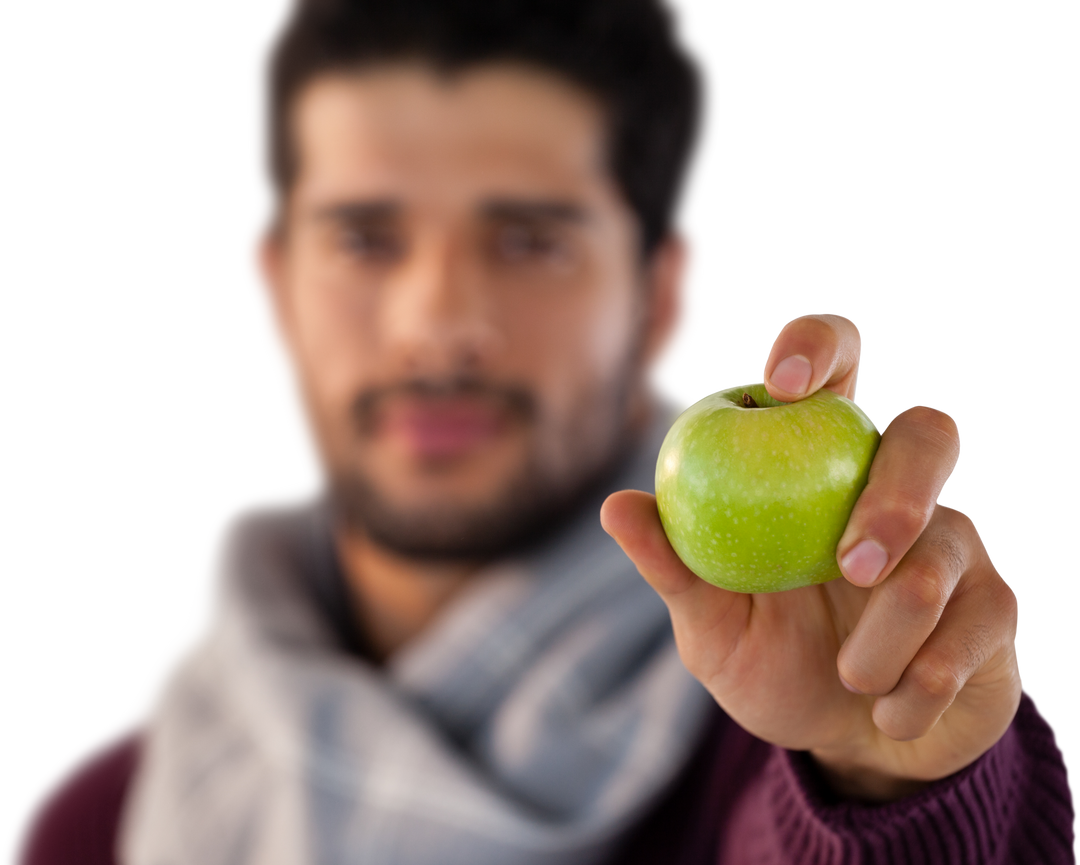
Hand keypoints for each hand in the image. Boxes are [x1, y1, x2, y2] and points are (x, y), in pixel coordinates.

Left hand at [602, 312, 1023, 801]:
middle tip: (853, 564)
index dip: (817, 346)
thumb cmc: (771, 662)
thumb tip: (617, 508)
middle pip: (929, 431)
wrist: (845, 743)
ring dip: (891, 633)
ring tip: (852, 676)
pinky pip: (976, 625)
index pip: (835, 366)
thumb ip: (675, 567)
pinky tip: (889, 711)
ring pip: (946, 548)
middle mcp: (893, 487)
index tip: (782, 383)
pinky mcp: (995, 603)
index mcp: (818, 467)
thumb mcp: (711, 623)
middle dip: (897, 491)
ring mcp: (954, 540)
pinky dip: (921, 683)